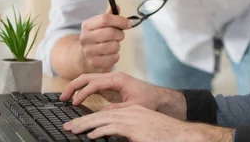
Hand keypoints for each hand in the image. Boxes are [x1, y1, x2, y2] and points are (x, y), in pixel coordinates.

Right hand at [60, 72, 167, 112]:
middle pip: (88, 77)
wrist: (157, 97)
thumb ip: (117, 109)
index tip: (75, 103)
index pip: (95, 82)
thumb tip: (101, 113)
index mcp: (118, 79)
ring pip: (88, 80)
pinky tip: (76, 99)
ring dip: (76, 87)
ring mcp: (110, 81)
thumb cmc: (148, 100)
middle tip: (62, 97)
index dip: (84, 92)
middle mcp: (112, 77)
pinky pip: (92, 86)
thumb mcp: (133, 106)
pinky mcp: (109, 87)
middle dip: (74, 85)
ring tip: (65, 98)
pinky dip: (82, 91)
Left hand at [63, 105, 233, 141]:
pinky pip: (112, 128)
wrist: (181, 136)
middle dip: (82, 120)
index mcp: (133, 112)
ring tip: (72, 131)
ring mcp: (133, 119)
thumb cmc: (164, 136)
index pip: (106, 113)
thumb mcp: (143, 131)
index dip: (90, 118)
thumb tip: (113, 136)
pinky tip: (90, 136)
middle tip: (68, 127)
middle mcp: (131, 112)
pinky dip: (99, 132)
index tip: (78, 125)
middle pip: (101, 114)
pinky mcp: (135, 128)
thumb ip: (128, 132)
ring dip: (85, 125)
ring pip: (102, 119)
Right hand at [78, 6, 130, 72]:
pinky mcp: (94, 63)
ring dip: (117, 45)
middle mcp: (85, 38)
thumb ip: (109, 16)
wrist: (83, 56)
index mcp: (87, 25)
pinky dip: (116, 56)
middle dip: (120, 34)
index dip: (120, 20)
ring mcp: (88, 52)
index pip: (105, 19)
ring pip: (113, 46)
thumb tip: (117, 7)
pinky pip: (114, 58)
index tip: (128, 24)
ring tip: (113, 45)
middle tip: (120, 35)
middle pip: (110, 33)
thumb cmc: (97, 38)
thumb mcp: (99, 25)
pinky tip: (110, 54)